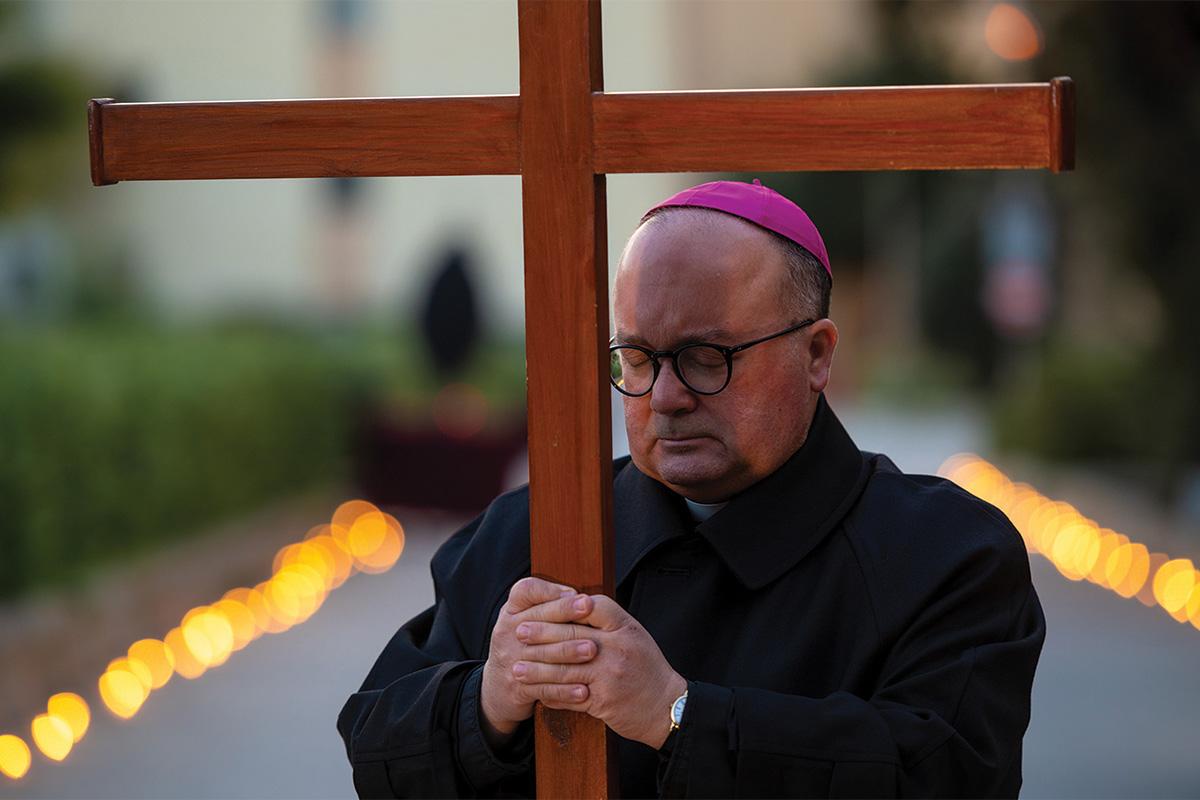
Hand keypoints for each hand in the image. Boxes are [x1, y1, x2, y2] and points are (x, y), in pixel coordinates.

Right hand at [480, 577, 599, 746]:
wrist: (498, 688)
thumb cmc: (525, 646)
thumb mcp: (528, 620)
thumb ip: (550, 607)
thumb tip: (582, 598)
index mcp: (512, 612)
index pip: (525, 590)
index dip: (549, 590)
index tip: (573, 592)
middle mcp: (507, 632)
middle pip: (536, 618)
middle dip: (565, 612)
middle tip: (590, 607)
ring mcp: (510, 660)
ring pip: (542, 654)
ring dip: (569, 651)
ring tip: (593, 650)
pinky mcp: (517, 688)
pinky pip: (543, 688)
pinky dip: (565, 690)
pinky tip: (584, 689)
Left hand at [511, 594, 685, 748]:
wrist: (666, 706)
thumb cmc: (646, 667)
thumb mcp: (634, 635)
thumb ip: (608, 622)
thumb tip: (573, 605)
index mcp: (625, 627)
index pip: (590, 606)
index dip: (563, 605)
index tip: (540, 607)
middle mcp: (619, 648)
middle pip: (572, 634)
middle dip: (541, 634)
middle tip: (519, 632)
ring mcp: (611, 675)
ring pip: (565, 668)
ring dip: (537, 669)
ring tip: (517, 668)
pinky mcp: (604, 701)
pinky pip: (570, 696)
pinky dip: (550, 694)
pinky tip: (535, 692)